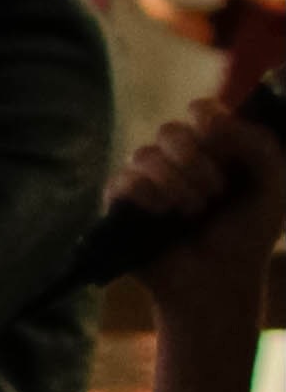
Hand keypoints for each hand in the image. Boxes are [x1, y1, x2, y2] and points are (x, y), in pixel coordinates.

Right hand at [118, 93, 285, 338]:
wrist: (221, 280)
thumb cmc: (248, 234)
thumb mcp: (271, 183)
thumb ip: (258, 144)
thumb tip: (211, 119)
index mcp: (212, 150)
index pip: (200, 111)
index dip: (209, 118)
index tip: (220, 136)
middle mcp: (175, 161)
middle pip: (170, 130)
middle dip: (195, 157)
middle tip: (216, 190)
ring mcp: (145, 184)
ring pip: (145, 154)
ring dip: (176, 182)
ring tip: (194, 212)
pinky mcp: (120, 208)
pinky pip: (123, 182)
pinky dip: (148, 195)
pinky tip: (165, 215)